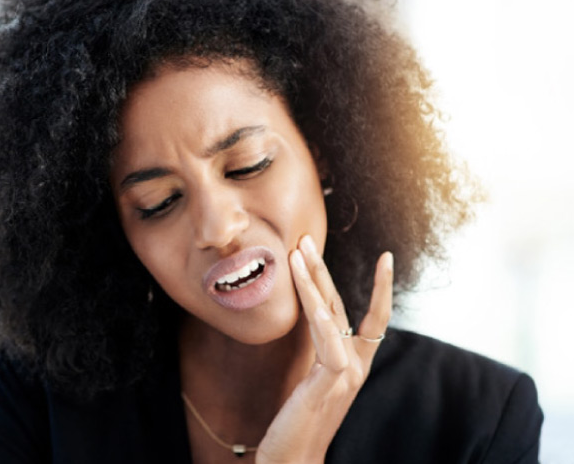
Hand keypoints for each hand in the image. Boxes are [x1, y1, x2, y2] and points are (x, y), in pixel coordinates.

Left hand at [255, 235, 392, 463]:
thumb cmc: (299, 423)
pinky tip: (307, 292)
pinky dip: (318, 314)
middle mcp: (354, 365)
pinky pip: (327, 340)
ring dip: (312, 280)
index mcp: (352, 363)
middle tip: (305, 240)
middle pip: (341, 305)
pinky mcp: (331, 383)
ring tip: (296, 252)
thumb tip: (317, 324)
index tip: (386, 257)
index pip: (371, 317)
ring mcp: (346, 374)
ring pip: (331, 315)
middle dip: (324, 270)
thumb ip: (321, 353)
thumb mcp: (312, 381)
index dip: (380, 288)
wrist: (294, 460)